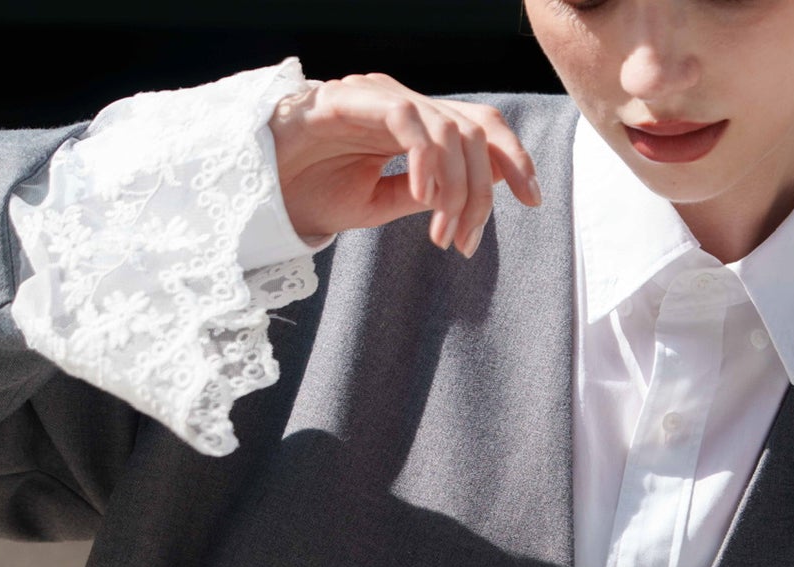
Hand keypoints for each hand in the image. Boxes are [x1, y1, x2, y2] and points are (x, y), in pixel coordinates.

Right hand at [270, 73, 541, 257]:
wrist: (259, 188)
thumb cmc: (313, 192)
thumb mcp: (378, 205)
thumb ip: (425, 196)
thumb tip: (471, 196)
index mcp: (415, 128)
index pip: (479, 129)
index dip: (512, 159)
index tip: (533, 201)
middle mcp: (404, 104)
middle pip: (472, 132)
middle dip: (482, 192)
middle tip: (464, 243)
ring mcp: (380, 96)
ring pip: (447, 127)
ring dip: (455, 187)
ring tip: (441, 232)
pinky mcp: (353, 97)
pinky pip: (408, 119)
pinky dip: (425, 159)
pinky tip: (424, 199)